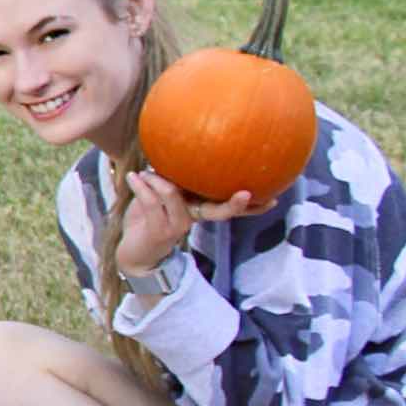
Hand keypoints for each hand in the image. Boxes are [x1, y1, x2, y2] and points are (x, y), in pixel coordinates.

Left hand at [110, 170, 262, 280]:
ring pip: (174, 194)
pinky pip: (152, 201)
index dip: (249, 205)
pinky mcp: (159, 231)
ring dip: (157, 180)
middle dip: (235, 204)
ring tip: (144, 173)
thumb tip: (172, 152)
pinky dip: (141, 186)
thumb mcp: (159, 197)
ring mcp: (178, 226)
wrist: (132, 253)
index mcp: (196, 210)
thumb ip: (168, 181)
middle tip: (247, 194)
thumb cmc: (147, 220)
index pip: (226, 207)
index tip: (273, 199)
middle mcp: (192, 219)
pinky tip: (133, 177)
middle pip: (219, 212)